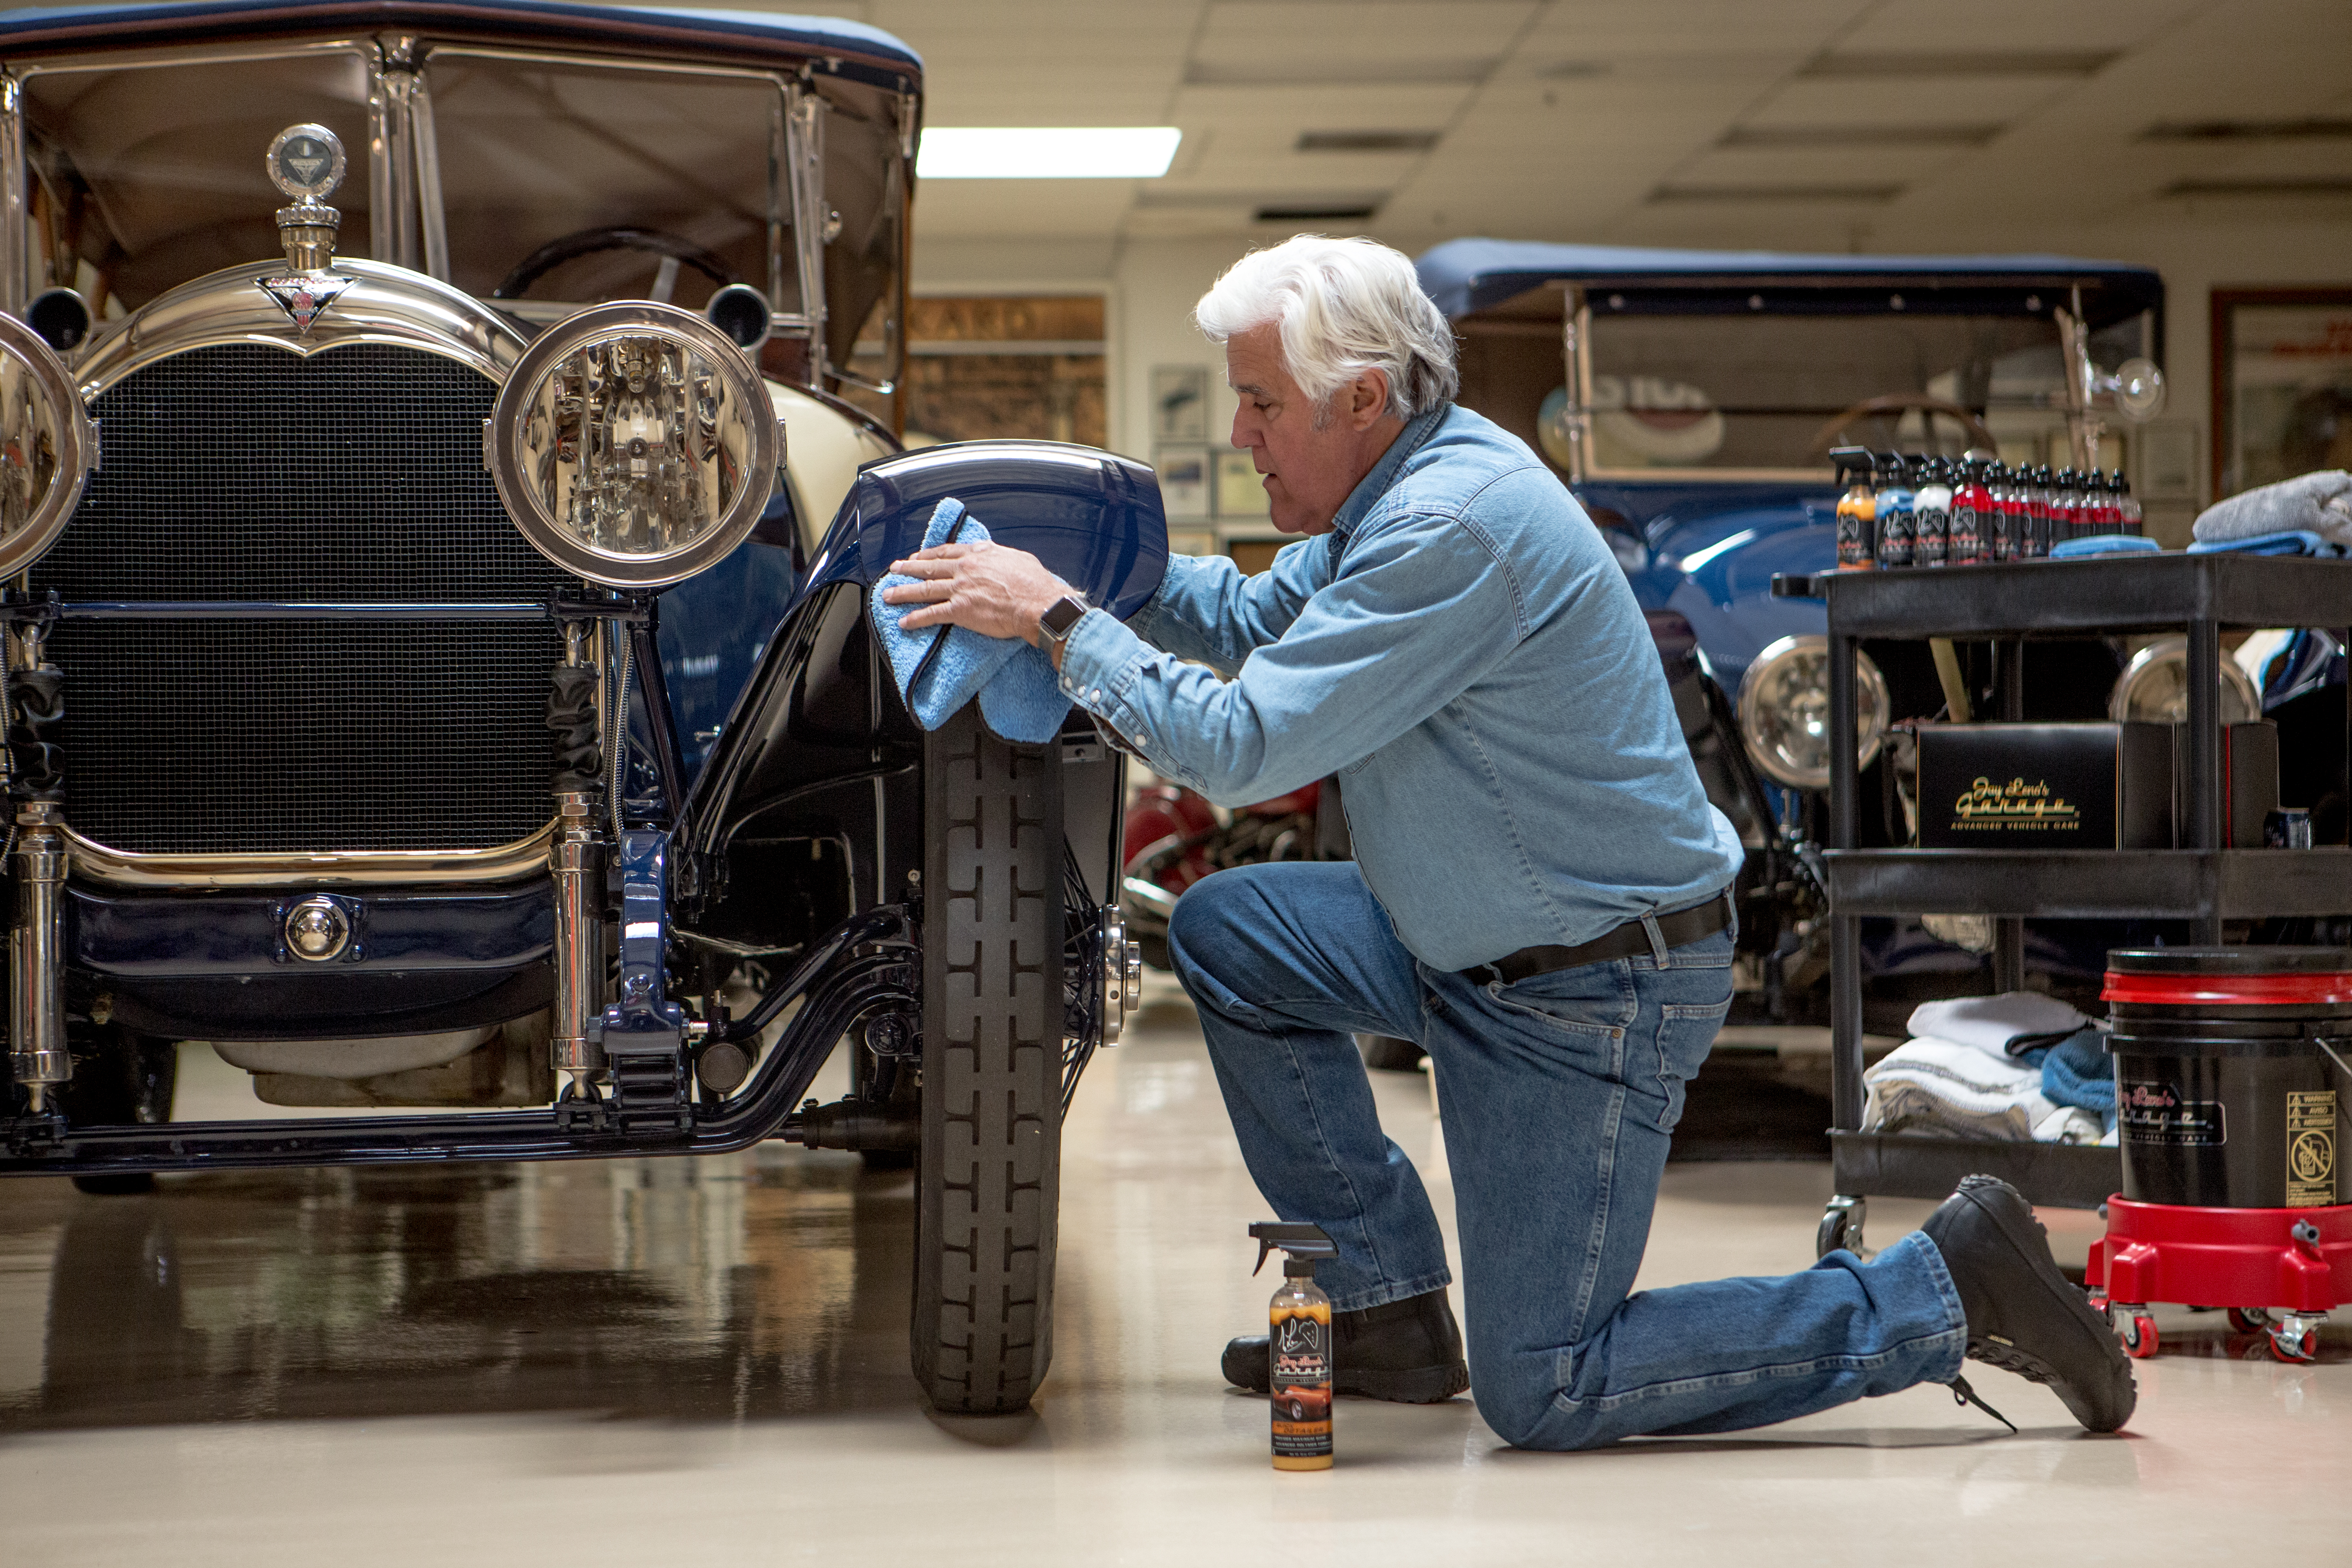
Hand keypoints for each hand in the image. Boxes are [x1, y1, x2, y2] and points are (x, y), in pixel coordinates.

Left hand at [881, 540, 1066, 647]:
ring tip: (887, 595)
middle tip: (894, 569)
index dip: (929, 554)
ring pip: (924, 589)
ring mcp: (960, 589)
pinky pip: (932, 614)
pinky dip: (916, 618)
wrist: (1038, 603)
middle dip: (908, 568)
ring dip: (903, 592)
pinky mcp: (960, 611)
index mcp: (978, 554)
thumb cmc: (1034, 583)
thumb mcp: (1017, 558)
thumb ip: (999, 555)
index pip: (947, 552)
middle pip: (929, 567)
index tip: (918, 555)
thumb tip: (995, 555)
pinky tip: (904, 621)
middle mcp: (964, 569)